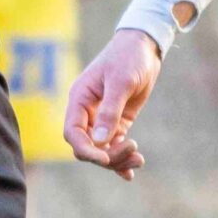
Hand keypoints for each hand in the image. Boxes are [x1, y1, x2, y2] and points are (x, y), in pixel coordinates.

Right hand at [63, 28, 162, 178]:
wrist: (144, 46)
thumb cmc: (128, 58)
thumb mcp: (120, 82)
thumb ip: (109, 111)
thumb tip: (99, 142)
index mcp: (79, 99)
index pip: (72, 133)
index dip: (85, 150)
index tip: (105, 160)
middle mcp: (86, 111)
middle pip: (87, 146)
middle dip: (107, 155)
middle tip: (134, 150)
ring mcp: (101, 118)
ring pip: (101, 149)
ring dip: (117, 158)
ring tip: (139, 159)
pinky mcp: (117, 121)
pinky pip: (114, 145)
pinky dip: (121, 158)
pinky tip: (131, 171)